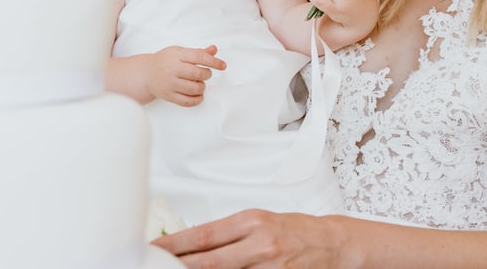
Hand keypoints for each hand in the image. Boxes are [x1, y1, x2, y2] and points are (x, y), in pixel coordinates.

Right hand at [147, 45, 226, 106]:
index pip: (199, 56)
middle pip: (198, 73)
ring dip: (202, 87)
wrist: (146, 73)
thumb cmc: (165, 61)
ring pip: (194, 88)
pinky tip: (199, 95)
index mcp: (177, 55)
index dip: (214, 61)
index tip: (223, 65)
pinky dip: (197, 99)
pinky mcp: (168, 95)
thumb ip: (198, 52)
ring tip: (200, 83)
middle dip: (207, 74)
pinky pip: (187, 101)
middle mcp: (172, 68)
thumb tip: (214, 49)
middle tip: (205, 73)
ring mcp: (170, 83)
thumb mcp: (180, 52)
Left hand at [154, 208, 343, 267]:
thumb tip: (193, 245)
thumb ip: (228, 235)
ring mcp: (269, 266)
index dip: (173, 245)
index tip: (153, 249)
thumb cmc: (295, 230)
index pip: (202, 235)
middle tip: (155, 266)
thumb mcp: (259, 222)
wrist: (333, 243)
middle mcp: (259, 242)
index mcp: (250, 221)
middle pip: (208, 261)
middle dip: (179, 265)